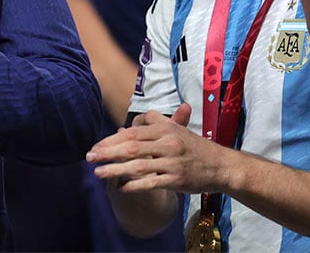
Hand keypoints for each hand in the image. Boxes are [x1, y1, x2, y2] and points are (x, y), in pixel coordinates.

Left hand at [86, 104, 230, 194]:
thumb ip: (152, 122)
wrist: (220, 166)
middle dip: (107, 153)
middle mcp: (168, 144)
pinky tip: (121, 188)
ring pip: (138, 166)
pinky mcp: (176, 181)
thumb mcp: (176, 128)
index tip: (96, 146)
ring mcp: (172, 163)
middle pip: (131, 148)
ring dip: (115, 170)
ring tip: (98, 173)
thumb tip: (127, 125)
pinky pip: (151, 183)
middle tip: (89, 157)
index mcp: (165, 129)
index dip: (111, 140)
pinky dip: (134, 185)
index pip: (132, 133)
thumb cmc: (194, 146)